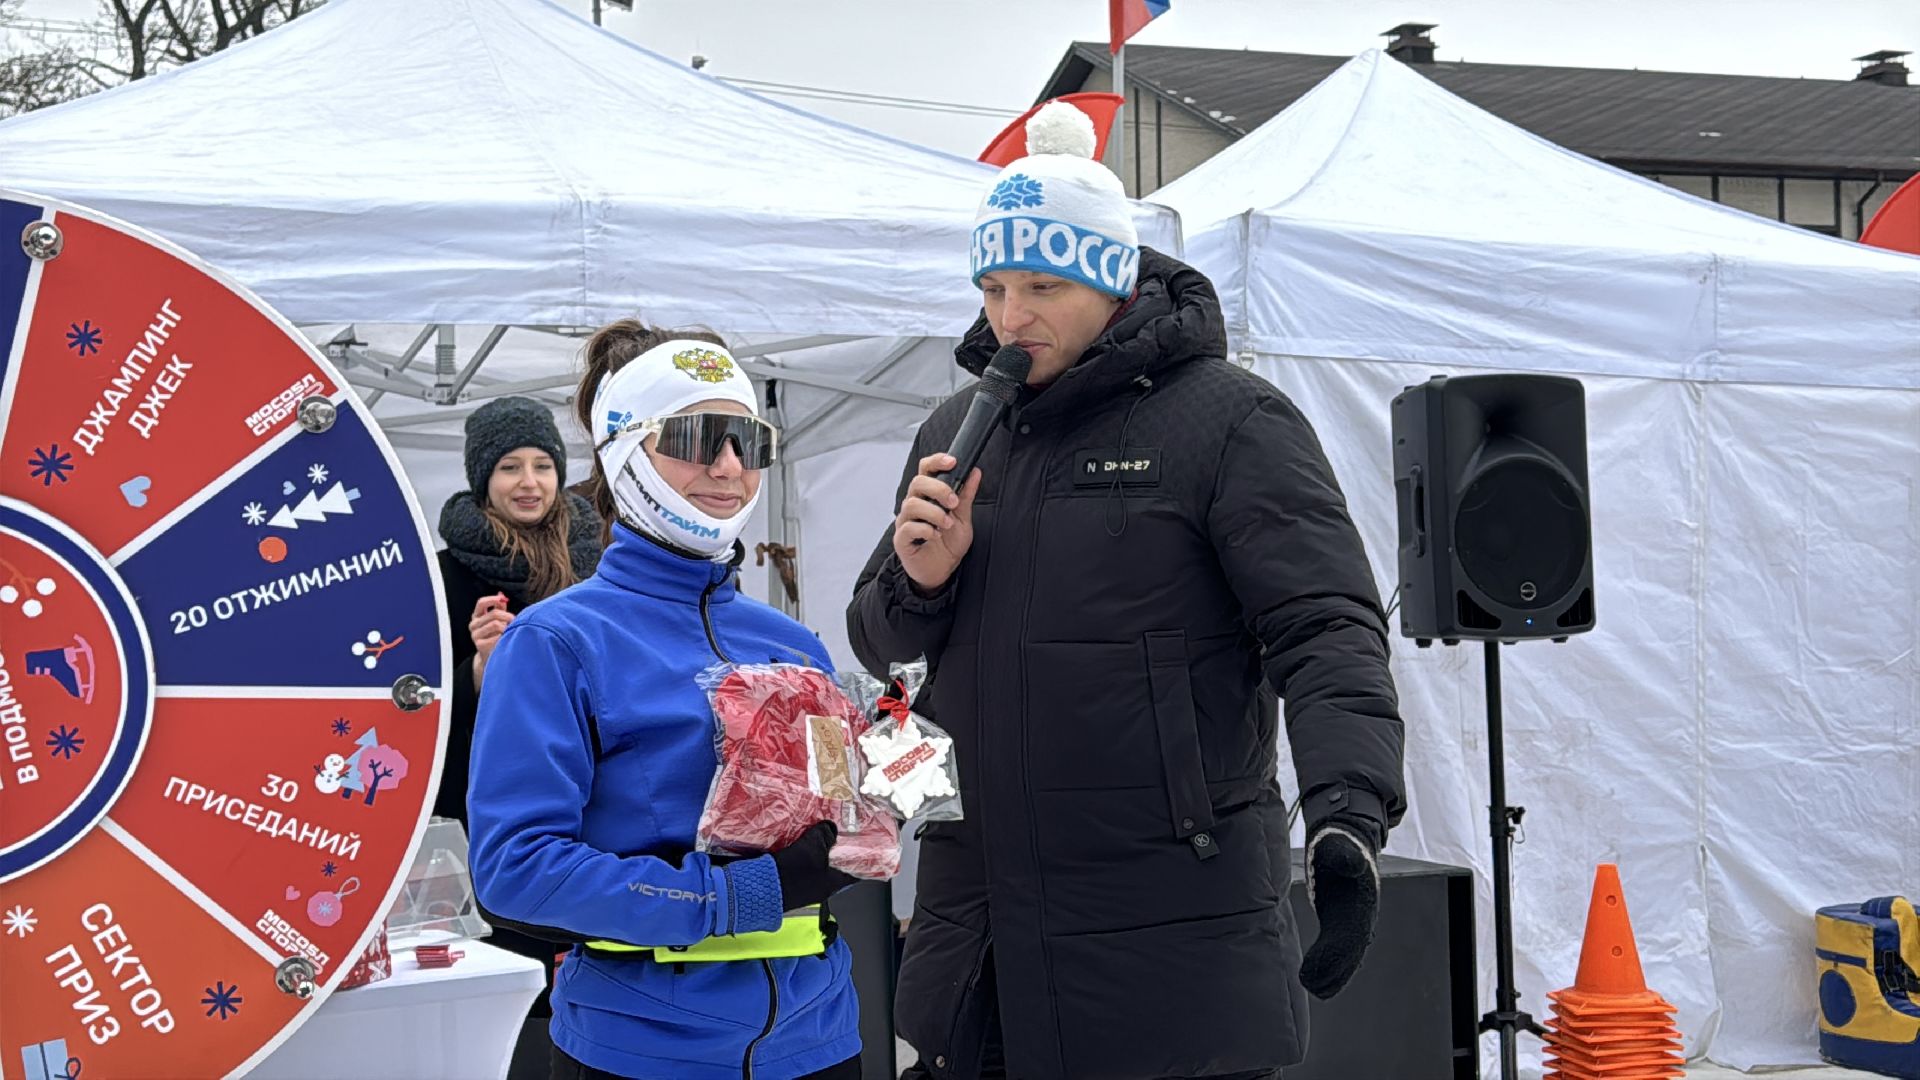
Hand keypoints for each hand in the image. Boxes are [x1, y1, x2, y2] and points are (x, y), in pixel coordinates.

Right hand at [469, 594, 512, 676]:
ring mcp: (475, 635)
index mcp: (476, 616)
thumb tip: (502, 595)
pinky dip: (503, 638)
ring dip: (506, 627)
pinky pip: (496, 637)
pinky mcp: (479, 645)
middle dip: (508, 616)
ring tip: (509, 632)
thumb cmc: (495, 635)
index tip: (503, 600)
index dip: (492, 599)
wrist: (490, 656)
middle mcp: (473, 625)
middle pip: (494, 614)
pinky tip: (504, 640)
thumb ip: (499, 608)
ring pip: (496, 624)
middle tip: (515, 621)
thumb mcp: (496, 620)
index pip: (481, 603)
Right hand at [770, 821, 858, 912]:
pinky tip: (797, 842)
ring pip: (818, 864)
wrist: (760, 888)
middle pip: (836, 864)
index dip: (861, 856)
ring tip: (815, 832)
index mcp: (834, 882)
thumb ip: (825, 834)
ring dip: (816, 849)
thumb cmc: (792, 872)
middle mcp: (823, 886)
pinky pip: (802, 865)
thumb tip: (830, 827)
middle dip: (836, 848)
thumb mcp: (813, 847)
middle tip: (836, 831)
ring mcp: (806, 886)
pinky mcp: (791, 882)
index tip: (864, 843)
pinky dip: (802, 854)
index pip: (856, 870)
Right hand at [892, 453, 981, 593]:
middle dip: (938, 489)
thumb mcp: (963, 517)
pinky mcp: (901, 540)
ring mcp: (905, 522)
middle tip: (954, 502)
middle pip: (917, 483)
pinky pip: (907, 528)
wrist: (941, 570)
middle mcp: (914, 505)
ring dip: (934, 512)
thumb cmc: (949, 543)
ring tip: (947, 524)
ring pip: (911, 505)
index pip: (925, 469)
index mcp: (927, 496)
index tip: (952, 462)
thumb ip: (966, 495)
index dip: (936, 461)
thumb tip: (975, 472)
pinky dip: (924, 530)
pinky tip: (934, 535)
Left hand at [1298, 822, 1380, 998]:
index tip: (1316, 969)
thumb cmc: (1338, 848)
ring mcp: (1358, 924)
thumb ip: (1344, 855)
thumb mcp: (1339, 847)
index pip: (1351, 933)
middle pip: (1352, 951)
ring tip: (1314, 988)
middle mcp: (1364, 916)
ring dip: (1334, 975)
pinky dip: (1333, 971)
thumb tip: (1351, 863)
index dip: (1335, 953)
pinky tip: (1318, 985)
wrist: (1348, 848)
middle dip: (1334, 970)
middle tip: (1311, 985)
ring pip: (1350, 957)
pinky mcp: (1347, 928)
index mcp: (1362, 899)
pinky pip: (1343, 954)